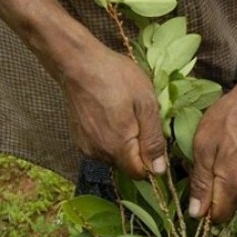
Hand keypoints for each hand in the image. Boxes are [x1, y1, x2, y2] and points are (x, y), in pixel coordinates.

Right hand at [60, 43, 166, 178]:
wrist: (78, 62)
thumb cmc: (116, 78)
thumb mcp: (146, 104)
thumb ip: (153, 140)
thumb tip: (158, 170)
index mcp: (118, 148)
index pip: (139, 174)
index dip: (152, 162)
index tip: (155, 139)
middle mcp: (99, 154)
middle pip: (127, 165)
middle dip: (138, 150)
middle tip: (140, 119)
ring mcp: (86, 146)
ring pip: (114, 156)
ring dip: (125, 143)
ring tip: (125, 113)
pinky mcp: (79, 138)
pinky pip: (102, 146)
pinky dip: (110, 136)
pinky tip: (111, 114)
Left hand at [188, 83, 236, 222]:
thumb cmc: (228, 119)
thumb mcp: (203, 147)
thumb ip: (200, 183)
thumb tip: (195, 214)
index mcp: (234, 185)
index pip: (217, 217)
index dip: (203, 211)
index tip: (195, 192)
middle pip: (228, 207)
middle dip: (214, 196)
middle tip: (205, 167)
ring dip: (226, 185)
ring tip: (220, 157)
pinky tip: (234, 154)